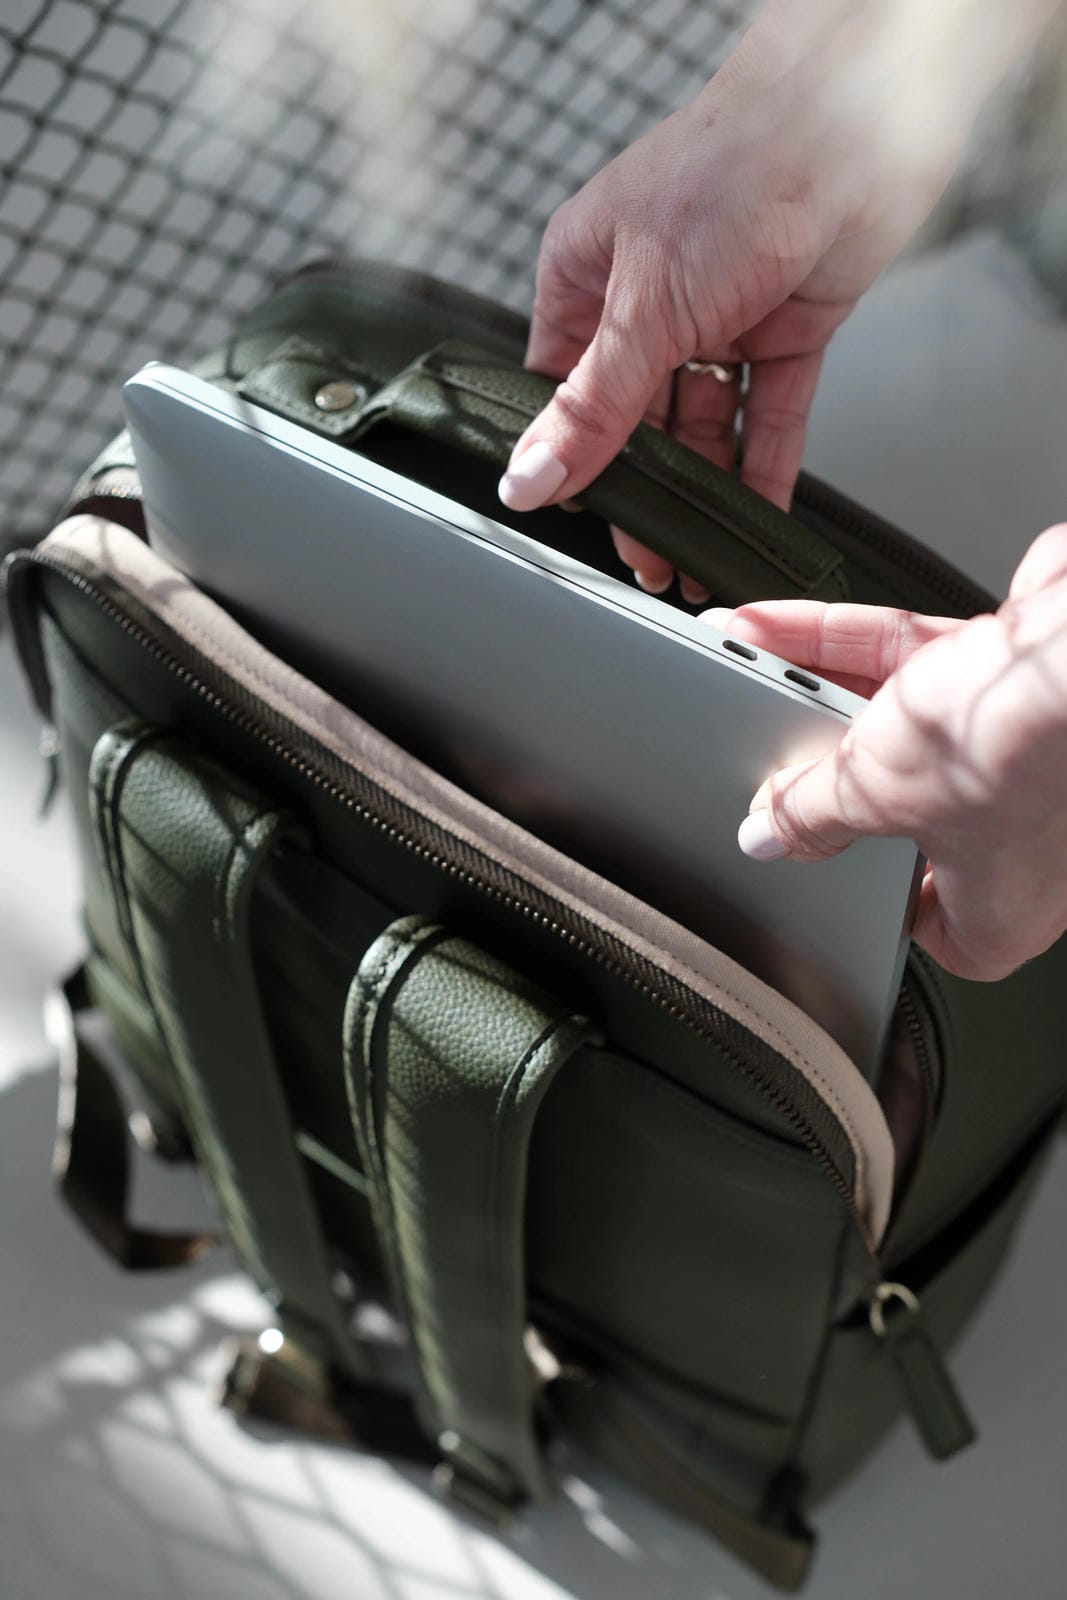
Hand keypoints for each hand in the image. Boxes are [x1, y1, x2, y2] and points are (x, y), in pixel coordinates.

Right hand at [497, 0, 961, 596]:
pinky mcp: (785, 330)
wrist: (853, 123)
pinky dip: (761, 469)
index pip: (562, 390)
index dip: (570, 457)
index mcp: (585, 277)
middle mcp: (648, 300)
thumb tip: (530, 479)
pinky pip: (766, 417)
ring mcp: (719, 317)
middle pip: (635, 420)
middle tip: (646, 560)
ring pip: (703, 427)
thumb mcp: (641, 308)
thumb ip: (592, 409)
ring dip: (701, 494)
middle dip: (643, 492)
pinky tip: (752, 520)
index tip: (579, 519)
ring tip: (695, 559)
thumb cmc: (733, 171)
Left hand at [705, 524, 1066, 980]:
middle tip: (766, 760)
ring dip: (816, 693)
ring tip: (747, 675)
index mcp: (1002, 904)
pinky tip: (779, 630)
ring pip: (896, 725)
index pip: (931, 925)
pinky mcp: (1002, 674)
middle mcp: (1020, 834)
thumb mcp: (872, 794)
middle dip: (825, 772)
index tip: (826, 873)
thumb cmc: (1010, 746)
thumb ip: (811, 817)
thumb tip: (770, 835)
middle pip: (894, 808)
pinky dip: (843, 645)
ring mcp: (1013, 749)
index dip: (875, 901)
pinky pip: (908, 665)